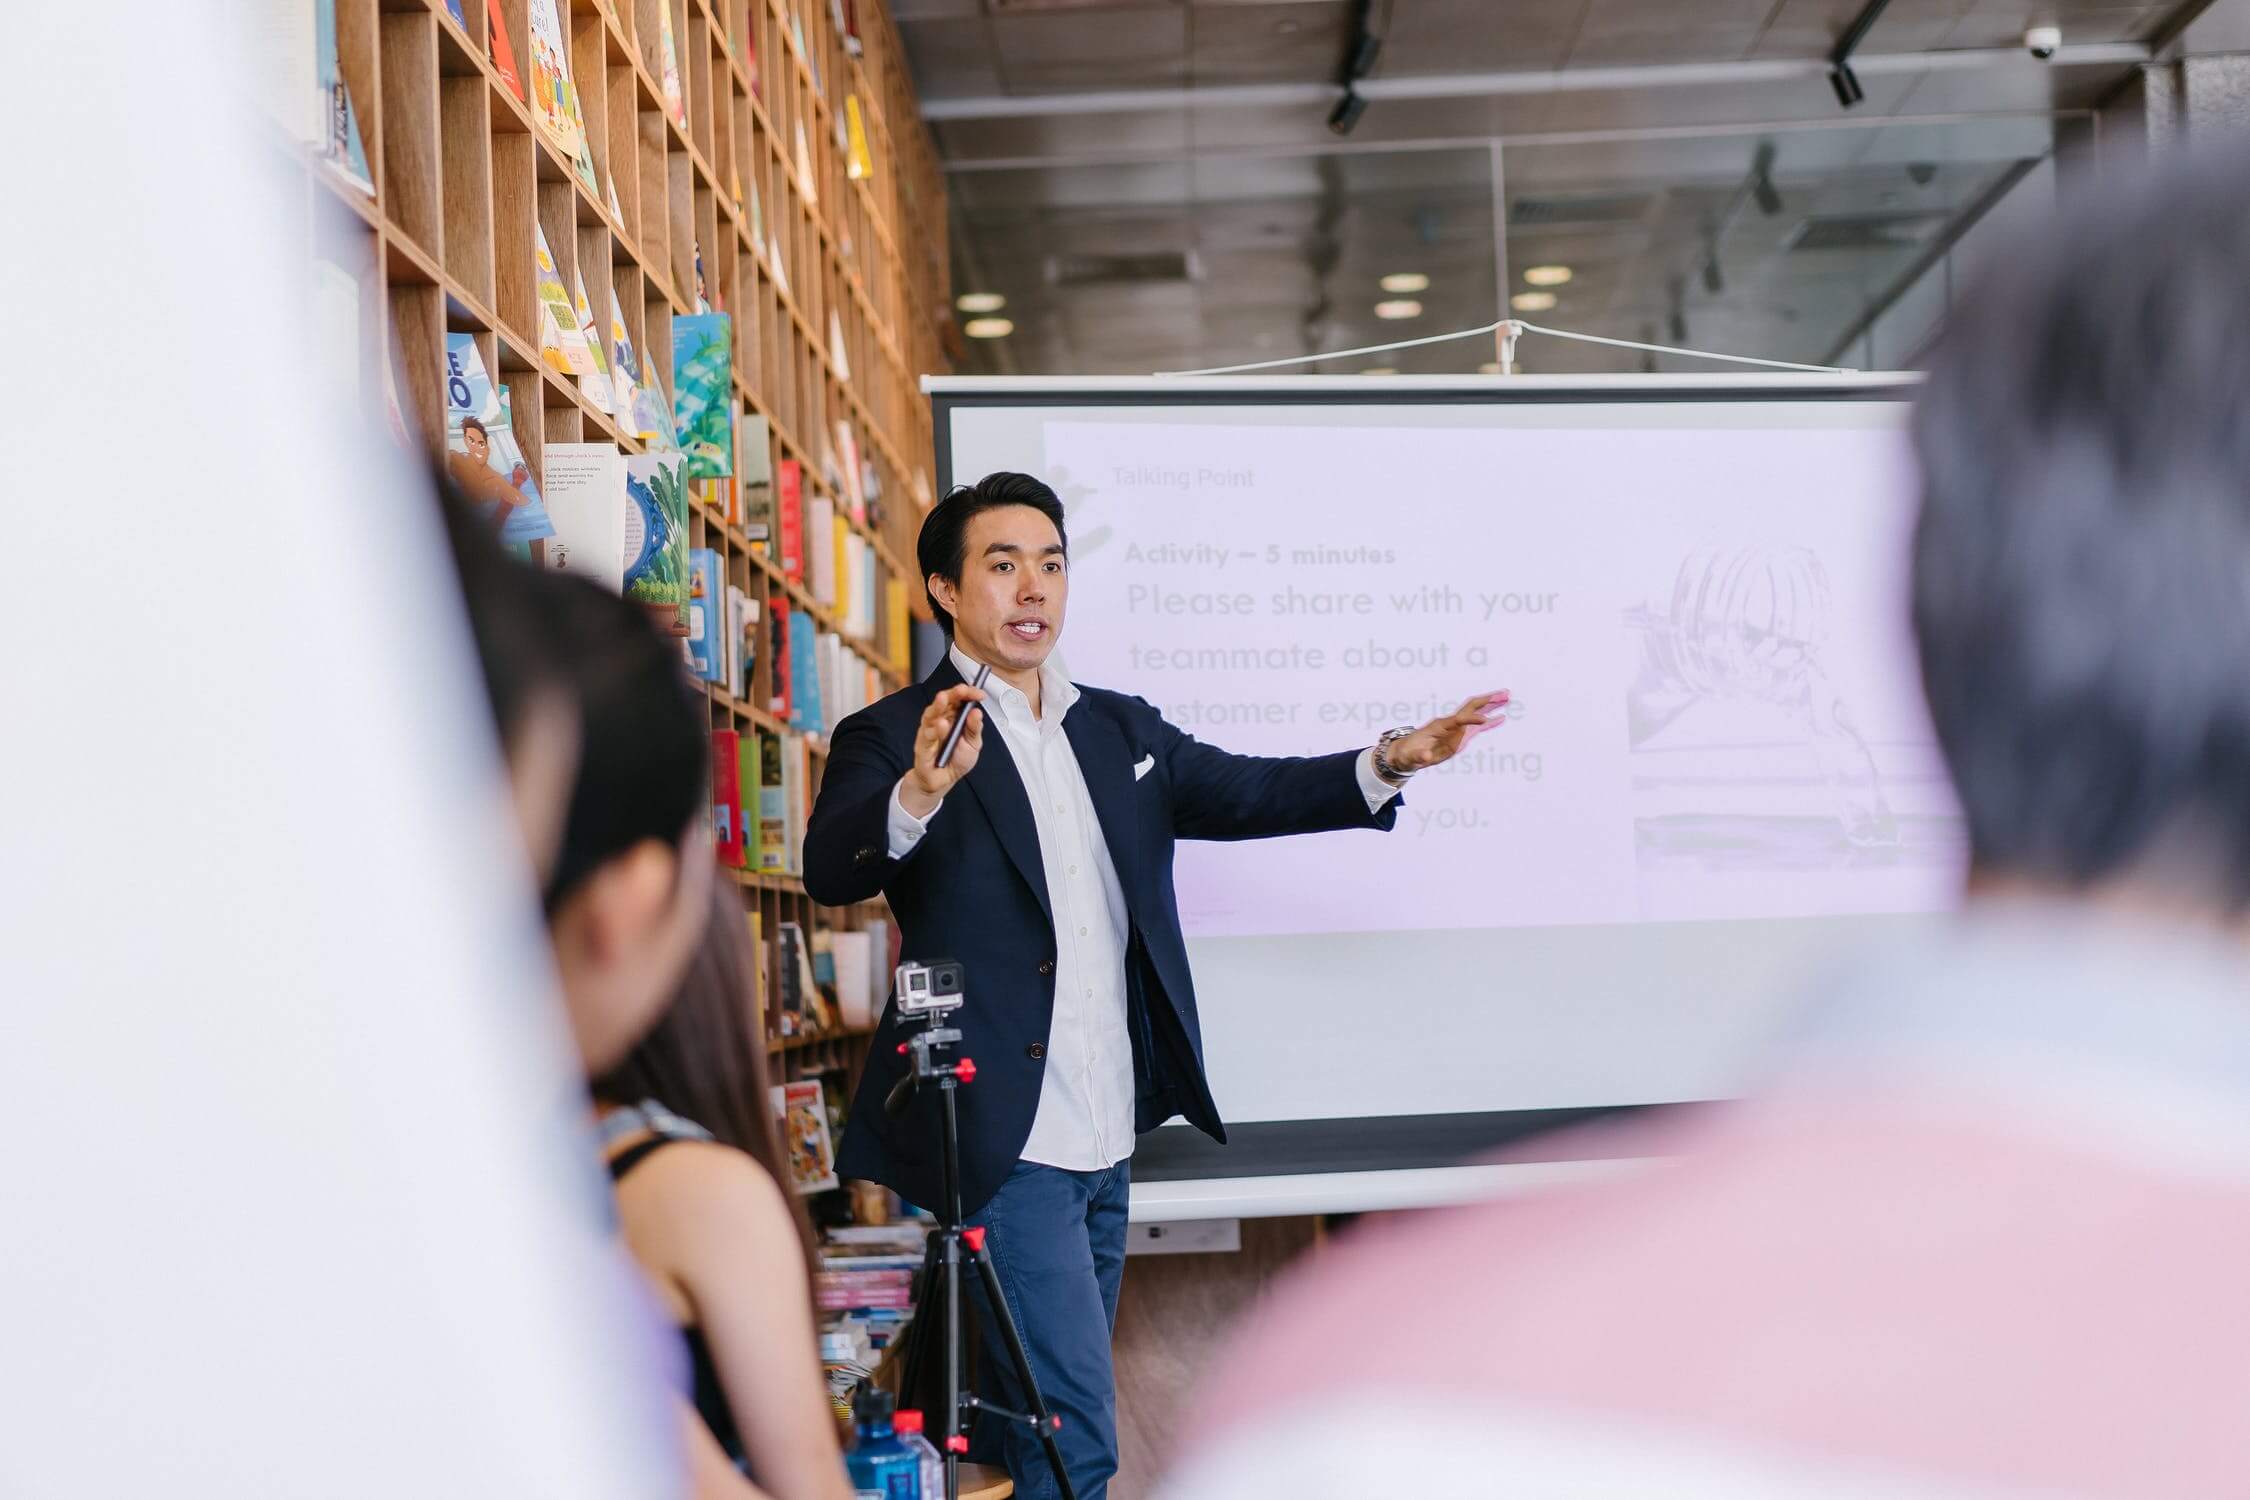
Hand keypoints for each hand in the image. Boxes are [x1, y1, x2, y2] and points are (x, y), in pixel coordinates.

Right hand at [900, 684, 986, 817]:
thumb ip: (975, 728)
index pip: (959, 699)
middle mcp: (940, 720)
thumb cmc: (957, 759)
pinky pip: (927, 736)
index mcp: (954, 717)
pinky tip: (941, 725)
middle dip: (952, 693)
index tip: (980, 693)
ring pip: (930, 714)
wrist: (944, 781)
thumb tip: (977, 711)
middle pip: (944, 701)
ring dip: (937, 706)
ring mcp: (929, 732)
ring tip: (943, 698)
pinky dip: (935, 730)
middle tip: (961, 690)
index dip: (968, 694)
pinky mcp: (922, 746)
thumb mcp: (973, 744)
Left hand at [1385, 690, 1509, 774]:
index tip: (1485, 721)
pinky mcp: (1459, 736)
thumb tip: (1426, 756)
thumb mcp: (1411, 756)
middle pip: (1471, 707)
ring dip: (1491, 706)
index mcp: (1439, 726)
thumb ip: (1420, 756)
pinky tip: (1501, 718)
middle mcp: (1450, 723)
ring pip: (1476, 713)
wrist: (1406, 753)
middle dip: (1487, 701)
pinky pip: (1477, 727)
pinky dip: (1489, 722)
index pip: (1459, 719)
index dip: (1471, 719)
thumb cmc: (1408, 753)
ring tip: (1507, 698)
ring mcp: (1456, 728)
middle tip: (1504, 694)